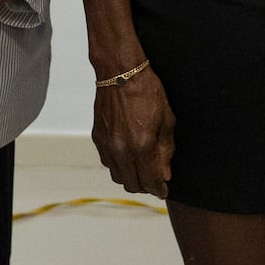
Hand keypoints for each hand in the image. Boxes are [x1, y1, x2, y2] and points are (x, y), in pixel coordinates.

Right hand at [94, 67, 174, 197]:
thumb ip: (165, 151)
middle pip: (131, 184)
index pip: (150, 181)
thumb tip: (165, 173)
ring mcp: (107, 145)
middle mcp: (121, 150)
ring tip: (141, 170)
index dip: (159, 190)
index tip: (164, 191)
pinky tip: (127, 157)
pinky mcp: (98, 138)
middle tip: (154, 181)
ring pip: (117, 176)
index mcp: (141, 146)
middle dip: (145, 187)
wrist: (120, 73)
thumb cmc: (146, 91)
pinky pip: (107, 162)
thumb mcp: (167, 121)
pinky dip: (118, 165)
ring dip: (130, 177)